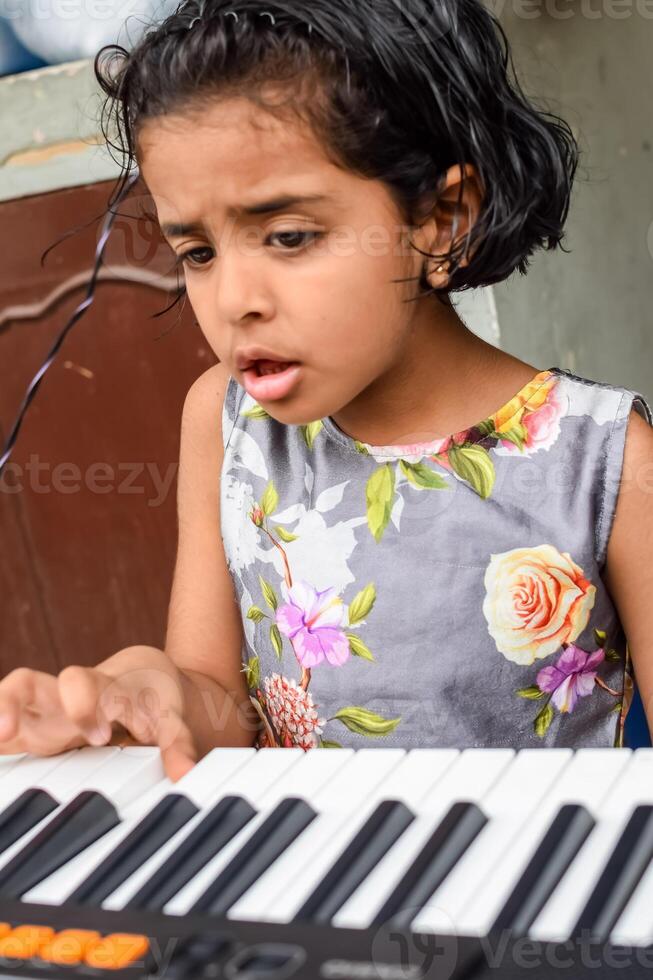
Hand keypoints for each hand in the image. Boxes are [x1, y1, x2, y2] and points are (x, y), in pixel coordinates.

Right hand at [0, 647, 197, 780]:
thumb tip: (186, 774)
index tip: (99, 734)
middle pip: (26, 683)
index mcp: (98, 689)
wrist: (142, 676)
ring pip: (7, 702)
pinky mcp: (30, 729)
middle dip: (11, 703)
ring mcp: (43, 713)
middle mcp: (63, 697)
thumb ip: (176, 744)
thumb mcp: (168, 718)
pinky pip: (4, 732)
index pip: (81, 683)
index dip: (84, 705)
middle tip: (7, 729)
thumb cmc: (150, 697)